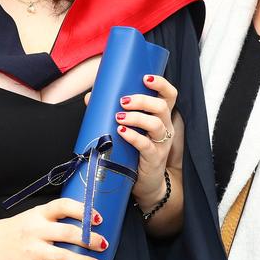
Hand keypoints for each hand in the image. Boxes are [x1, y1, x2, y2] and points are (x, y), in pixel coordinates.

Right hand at [0, 198, 107, 259]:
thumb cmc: (15, 230)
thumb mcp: (33, 217)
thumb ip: (54, 219)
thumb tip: (87, 224)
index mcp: (39, 214)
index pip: (63, 206)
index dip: (83, 211)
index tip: (98, 219)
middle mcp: (35, 230)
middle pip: (67, 232)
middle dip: (89, 239)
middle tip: (103, 244)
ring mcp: (30, 251)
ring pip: (61, 256)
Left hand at [117, 74, 177, 207]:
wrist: (147, 182)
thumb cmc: (137, 150)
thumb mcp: (130, 128)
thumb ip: (113, 111)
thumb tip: (90, 97)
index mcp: (161, 116)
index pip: (169, 95)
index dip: (161, 84)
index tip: (145, 78)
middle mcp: (165, 127)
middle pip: (161, 107)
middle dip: (141, 100)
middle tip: (122, 101)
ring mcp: (162, 143)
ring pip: (155, 124)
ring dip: (136, 117)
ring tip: (119, 116)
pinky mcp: (154, 158)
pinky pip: (146, 145)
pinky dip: (133, 136)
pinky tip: (121, 132)